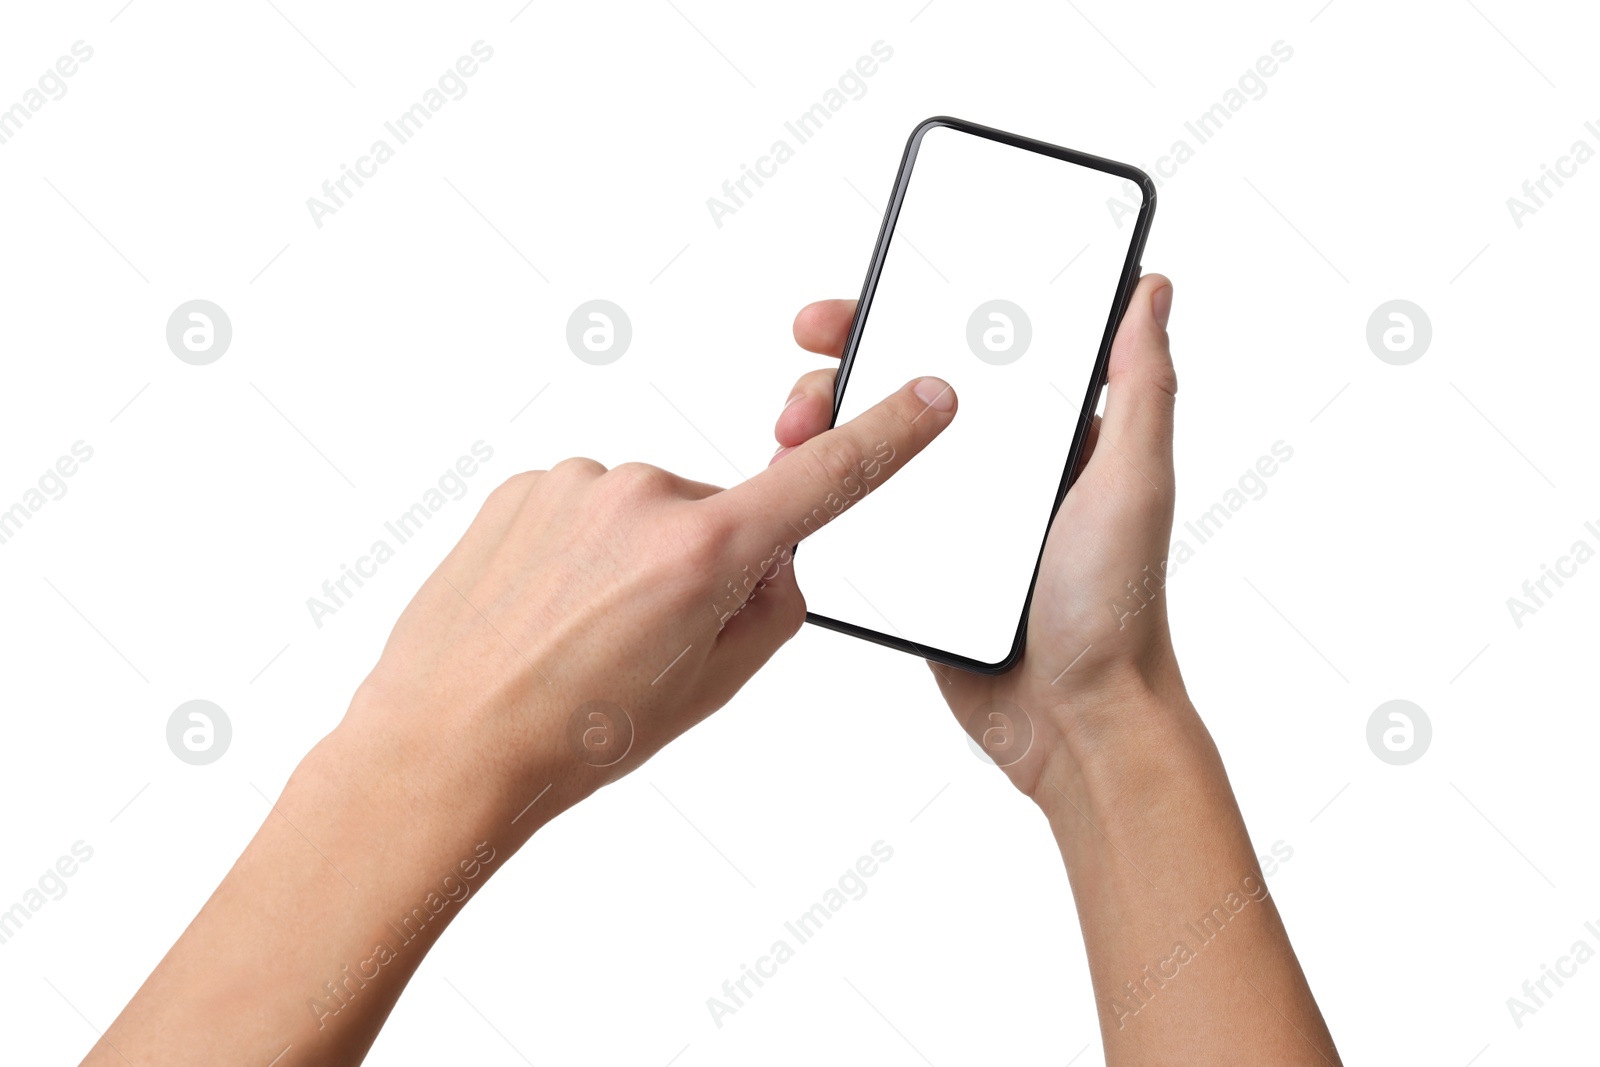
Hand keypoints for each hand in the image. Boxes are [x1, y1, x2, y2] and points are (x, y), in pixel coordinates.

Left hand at [346, 374, 959, 820]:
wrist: (445, 745)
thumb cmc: (573, 736)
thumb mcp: (710, 689)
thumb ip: (771, 608)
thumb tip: (775, 560)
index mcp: (704, 551)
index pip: (826, 477)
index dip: (889, 433)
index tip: (930, 396)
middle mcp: (644, 496)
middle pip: (722, 514)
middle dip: (709, 563)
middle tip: (651, 640)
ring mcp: (577, 484)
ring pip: (650, 512)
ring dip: (638, 559)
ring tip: (585, 634)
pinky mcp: (526, 485)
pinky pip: (590, 508)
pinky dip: (585, 550)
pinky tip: (552, 608)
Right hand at [777, 275, 1178, 798]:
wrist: (1074, 723)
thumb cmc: (1118, 608)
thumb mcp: (1135, 482)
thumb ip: (1141, 387)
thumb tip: (1149, 291)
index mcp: (1047, 434)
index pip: (975, 348)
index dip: (917, 312)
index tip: (866, 299)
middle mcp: (995, 466)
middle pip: (906, 392)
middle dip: (848, 367)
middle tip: (806, 371)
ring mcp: (951, 515)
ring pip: (873, 451)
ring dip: (825, 431)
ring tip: (789, 434)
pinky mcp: (917, 565)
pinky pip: (863, 517)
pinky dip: (826, 495)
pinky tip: (796, 483)